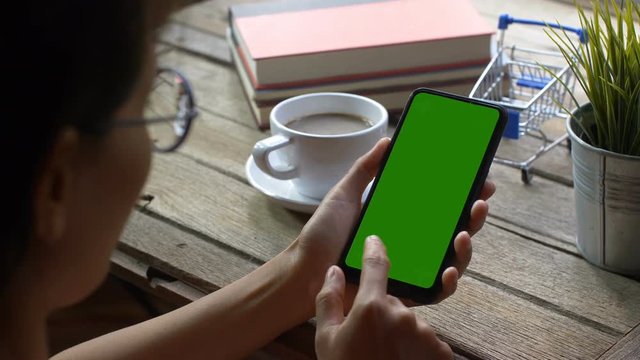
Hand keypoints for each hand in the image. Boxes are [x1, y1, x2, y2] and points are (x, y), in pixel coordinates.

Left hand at [294, 138, 495, 306]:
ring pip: (450, 260)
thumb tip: (388, 141)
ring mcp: (409, 268)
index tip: (479, 180)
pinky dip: (448, 283)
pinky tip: (449, 270)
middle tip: (479, 203)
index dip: (462, 195)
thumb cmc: (323, 234)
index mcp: (400, 219)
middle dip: (473, 217)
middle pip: (452, 231)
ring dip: (466, 249)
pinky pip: (433, 291)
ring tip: (464, 234)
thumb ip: (365, 169)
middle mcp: (410, 243)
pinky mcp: (403, 291)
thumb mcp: (344, 194)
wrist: (304, 269)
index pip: (439, 206)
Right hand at [315, 236, 451, 359]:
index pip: (377, 265)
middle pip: (392, 301)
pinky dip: (416, 348)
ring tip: (384, 356)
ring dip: (400, 332)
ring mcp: (425, 332)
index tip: (375, 239)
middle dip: (382, 313)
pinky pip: (426, 339)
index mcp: (372, 307)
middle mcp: (402, 314)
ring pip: (410, 321)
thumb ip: (328, 300)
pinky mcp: (440, 350)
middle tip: (367, 338)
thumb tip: (333, 271)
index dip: (375, 250)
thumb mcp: (326, 339)